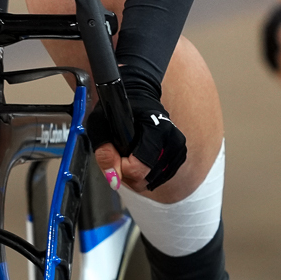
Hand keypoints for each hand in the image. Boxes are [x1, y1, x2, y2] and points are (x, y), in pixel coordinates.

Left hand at [93, 76, 186, 191]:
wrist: (141, 97)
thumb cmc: (120, 108)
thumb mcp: (101, 123)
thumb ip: (103, 150)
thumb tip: (113, 177)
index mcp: (158, 129)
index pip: (138, 168)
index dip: (120, 167)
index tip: (114, 155)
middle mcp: (173, 141)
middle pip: (145, 179)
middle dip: (126, 174)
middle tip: (118, 157)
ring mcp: (178, 151)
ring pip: (151, 182)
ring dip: (135, 176)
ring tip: (128, 156)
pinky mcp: (179, 158)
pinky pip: (158, 179)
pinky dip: (145, 175)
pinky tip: (139, 159)